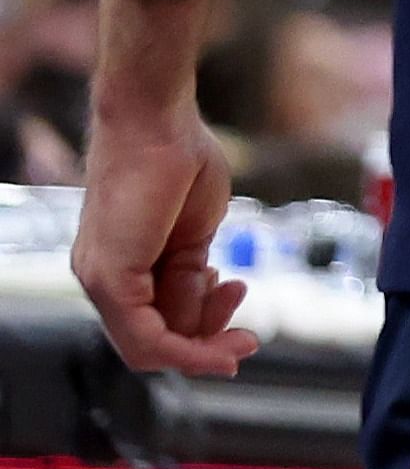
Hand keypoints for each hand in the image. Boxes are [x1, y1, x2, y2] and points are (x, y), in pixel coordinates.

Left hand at [72, 23, 252, 380]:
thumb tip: (203, 311)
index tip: (243, 325)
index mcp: (122, 268)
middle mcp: (102, 279)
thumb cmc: (177, 158)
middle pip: (153, 343)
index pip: (156, 327)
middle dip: (206, 349)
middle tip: (249, 338)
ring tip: (245, 332)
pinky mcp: (109, 277)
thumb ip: (192, 276)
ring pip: (148, 347)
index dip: (201, 338)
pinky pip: (144, 336)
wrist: (156, 118)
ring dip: (203, 350)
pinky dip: (187, 349)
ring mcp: (101, 280)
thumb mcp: (195, 233)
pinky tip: (223, 340)